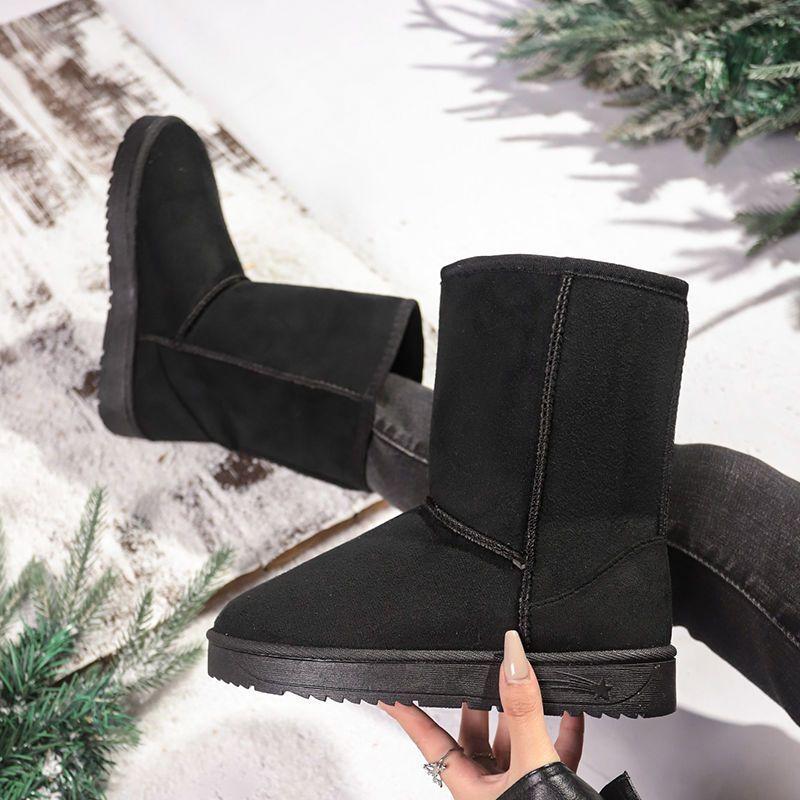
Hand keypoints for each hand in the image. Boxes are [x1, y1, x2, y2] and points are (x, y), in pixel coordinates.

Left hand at [380, 630, 583, 798]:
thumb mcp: (530, 765)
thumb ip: (522, 713)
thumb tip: (512, 661)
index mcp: (470, 786)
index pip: (429, 739)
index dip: (408, 713)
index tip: (390, 690)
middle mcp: (491, 787)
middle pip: (476, 733)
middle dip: (482, 699)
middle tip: (481, 667)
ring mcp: (521, 788)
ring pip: (517, 740)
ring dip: (526, 711)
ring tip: (527, 678)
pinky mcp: (555, 789)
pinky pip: (555, 751)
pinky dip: (563, 729)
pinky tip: (571, 711)